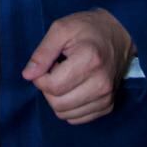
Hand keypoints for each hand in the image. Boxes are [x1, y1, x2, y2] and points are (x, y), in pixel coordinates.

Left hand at [21, 9, 133, 124]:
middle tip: (55, 70)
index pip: (52, 86)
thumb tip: (28, 75)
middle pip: (58, 104)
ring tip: (66, 78)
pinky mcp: (108, 106)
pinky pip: (77, 118)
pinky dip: (69, 106)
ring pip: (65, 114)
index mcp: (90, 61)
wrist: (118, 35)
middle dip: (48, 89)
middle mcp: (101, 84)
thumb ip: (42, 53)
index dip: (40, 77)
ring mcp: (106, 97)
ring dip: (58, 98)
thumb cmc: (87, 29)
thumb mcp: (61, 29)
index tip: (46, 64)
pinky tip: (74, 88)